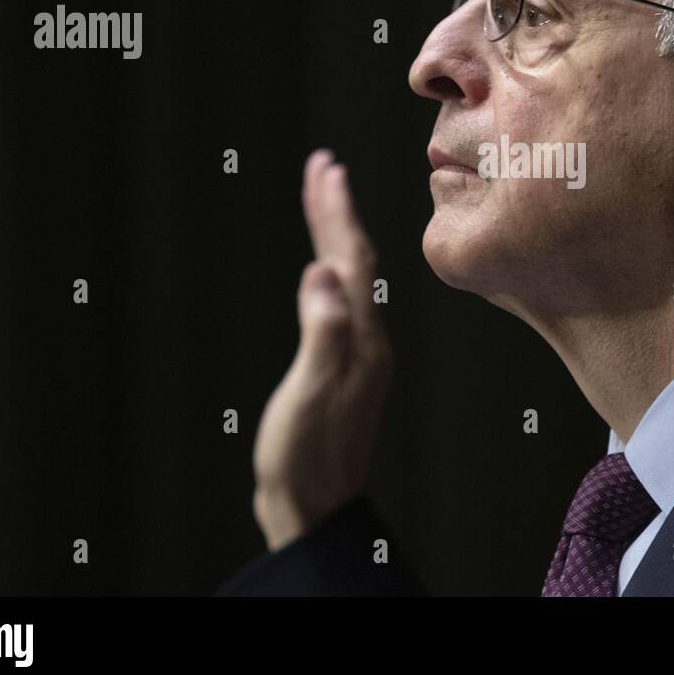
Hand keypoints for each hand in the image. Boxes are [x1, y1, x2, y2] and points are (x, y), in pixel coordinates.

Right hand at [251, 150, 393, 550]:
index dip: (337, 212)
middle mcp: (366, 339)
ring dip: (335, 236)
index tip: (326, 168)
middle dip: (336, 212)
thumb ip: (322, 331)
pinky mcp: (341, 368)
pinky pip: (339, 302)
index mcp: (362, 338)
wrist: (316, 508)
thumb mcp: (312, 390)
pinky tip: (323, 273)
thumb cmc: (307, 454)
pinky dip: (330, 271)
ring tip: (323, 200)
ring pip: (349, 279)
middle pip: (355, 261)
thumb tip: (322, 271)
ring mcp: (356, 353)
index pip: (353, 260)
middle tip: (323, 167)